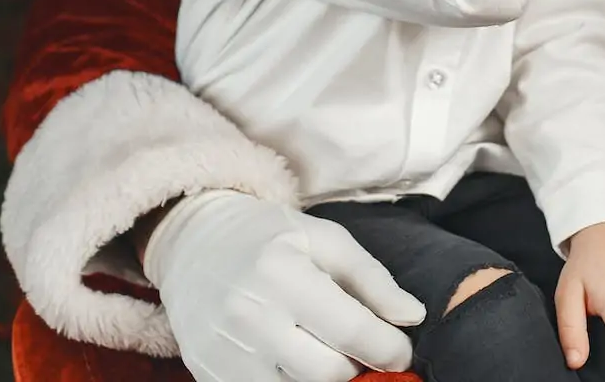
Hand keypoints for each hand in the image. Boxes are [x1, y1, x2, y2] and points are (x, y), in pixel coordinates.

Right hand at [144, 191, 424, 381]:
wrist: (192, 245)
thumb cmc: (269, 237)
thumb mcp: (325, 239)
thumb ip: (372, 280)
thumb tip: (412, 319)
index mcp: (281, 273)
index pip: (351, 331)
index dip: (389, 349)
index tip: (400, 349)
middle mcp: (248, 317)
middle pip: (328, 374)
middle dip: (356, 367)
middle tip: (359, 348)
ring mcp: (224, 352)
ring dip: (323, 378)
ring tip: (324, 349)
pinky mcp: (208, 375)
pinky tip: (295, 359)